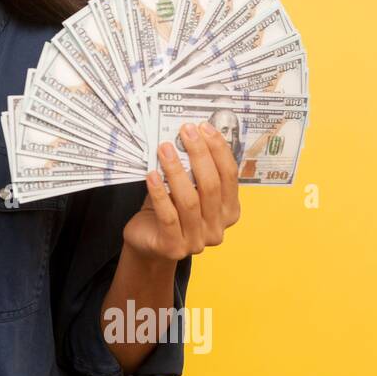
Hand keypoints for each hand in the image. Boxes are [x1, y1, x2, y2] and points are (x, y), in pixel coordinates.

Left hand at [123, 120, 242, 262]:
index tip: (204, 128)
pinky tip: (151, 175)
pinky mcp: (173, 247)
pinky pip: (168, 216)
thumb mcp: (185, 189)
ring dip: (176, 171)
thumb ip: (191, 171)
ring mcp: (197, 241)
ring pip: (190, 200)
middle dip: (199, 155)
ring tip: (164, 149)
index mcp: (229, 211)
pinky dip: (160, 193)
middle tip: (185, 132)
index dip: (219, 150)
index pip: (230, 176)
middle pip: (212, 186)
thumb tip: (187, 136)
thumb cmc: (168, 210)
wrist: (147, 243)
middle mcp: (217, 228)